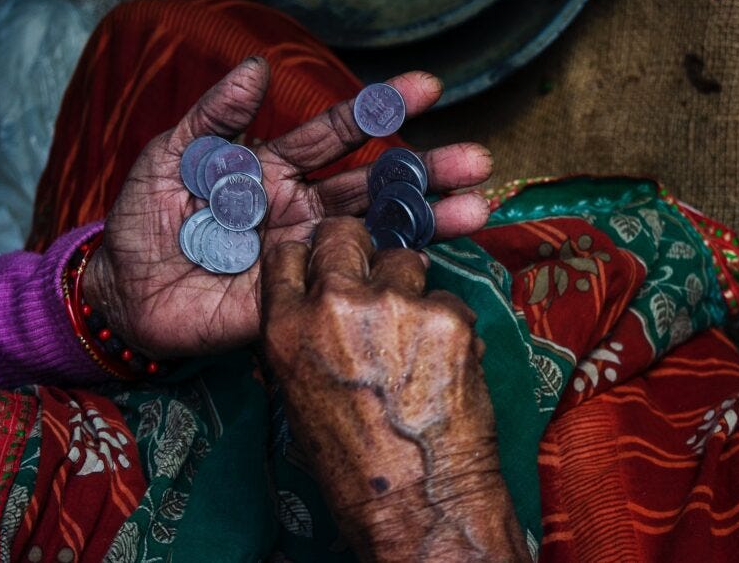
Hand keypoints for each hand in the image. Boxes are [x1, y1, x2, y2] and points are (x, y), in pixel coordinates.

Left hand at [83, 58, 492, 357]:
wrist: (123, 292)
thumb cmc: (146, 220)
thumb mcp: (170, 156)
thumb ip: (213, 117)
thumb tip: (256, 68)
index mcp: (277, 168)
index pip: (338, 132)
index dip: (380, 109)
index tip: (428, 88)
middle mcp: (305, 207)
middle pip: (375, 184)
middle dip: (426, 169)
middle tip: (477, 159)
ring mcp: (309, 254)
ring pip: (376, 233)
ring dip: (427, 219)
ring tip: (477, 208)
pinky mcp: (301, 298)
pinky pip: (348, 284)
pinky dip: (387, 273)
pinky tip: (428, 261)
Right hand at [262, 217, 527, 561]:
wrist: (417, 502)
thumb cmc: (355, 465)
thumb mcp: (300, 396)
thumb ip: (305, 339)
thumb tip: (321, 306)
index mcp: (287, 329)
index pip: (287, 255)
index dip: (311, 256)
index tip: (328, 263)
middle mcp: (334, 306)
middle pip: (344, 235)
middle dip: (361, 248)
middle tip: (378, 272)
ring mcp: (394, 306)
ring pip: (405, 260)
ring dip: (412, 286)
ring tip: (418, 334)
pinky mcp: (447, 316)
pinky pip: (450, 299)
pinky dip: (451, 325)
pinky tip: (448, 363)